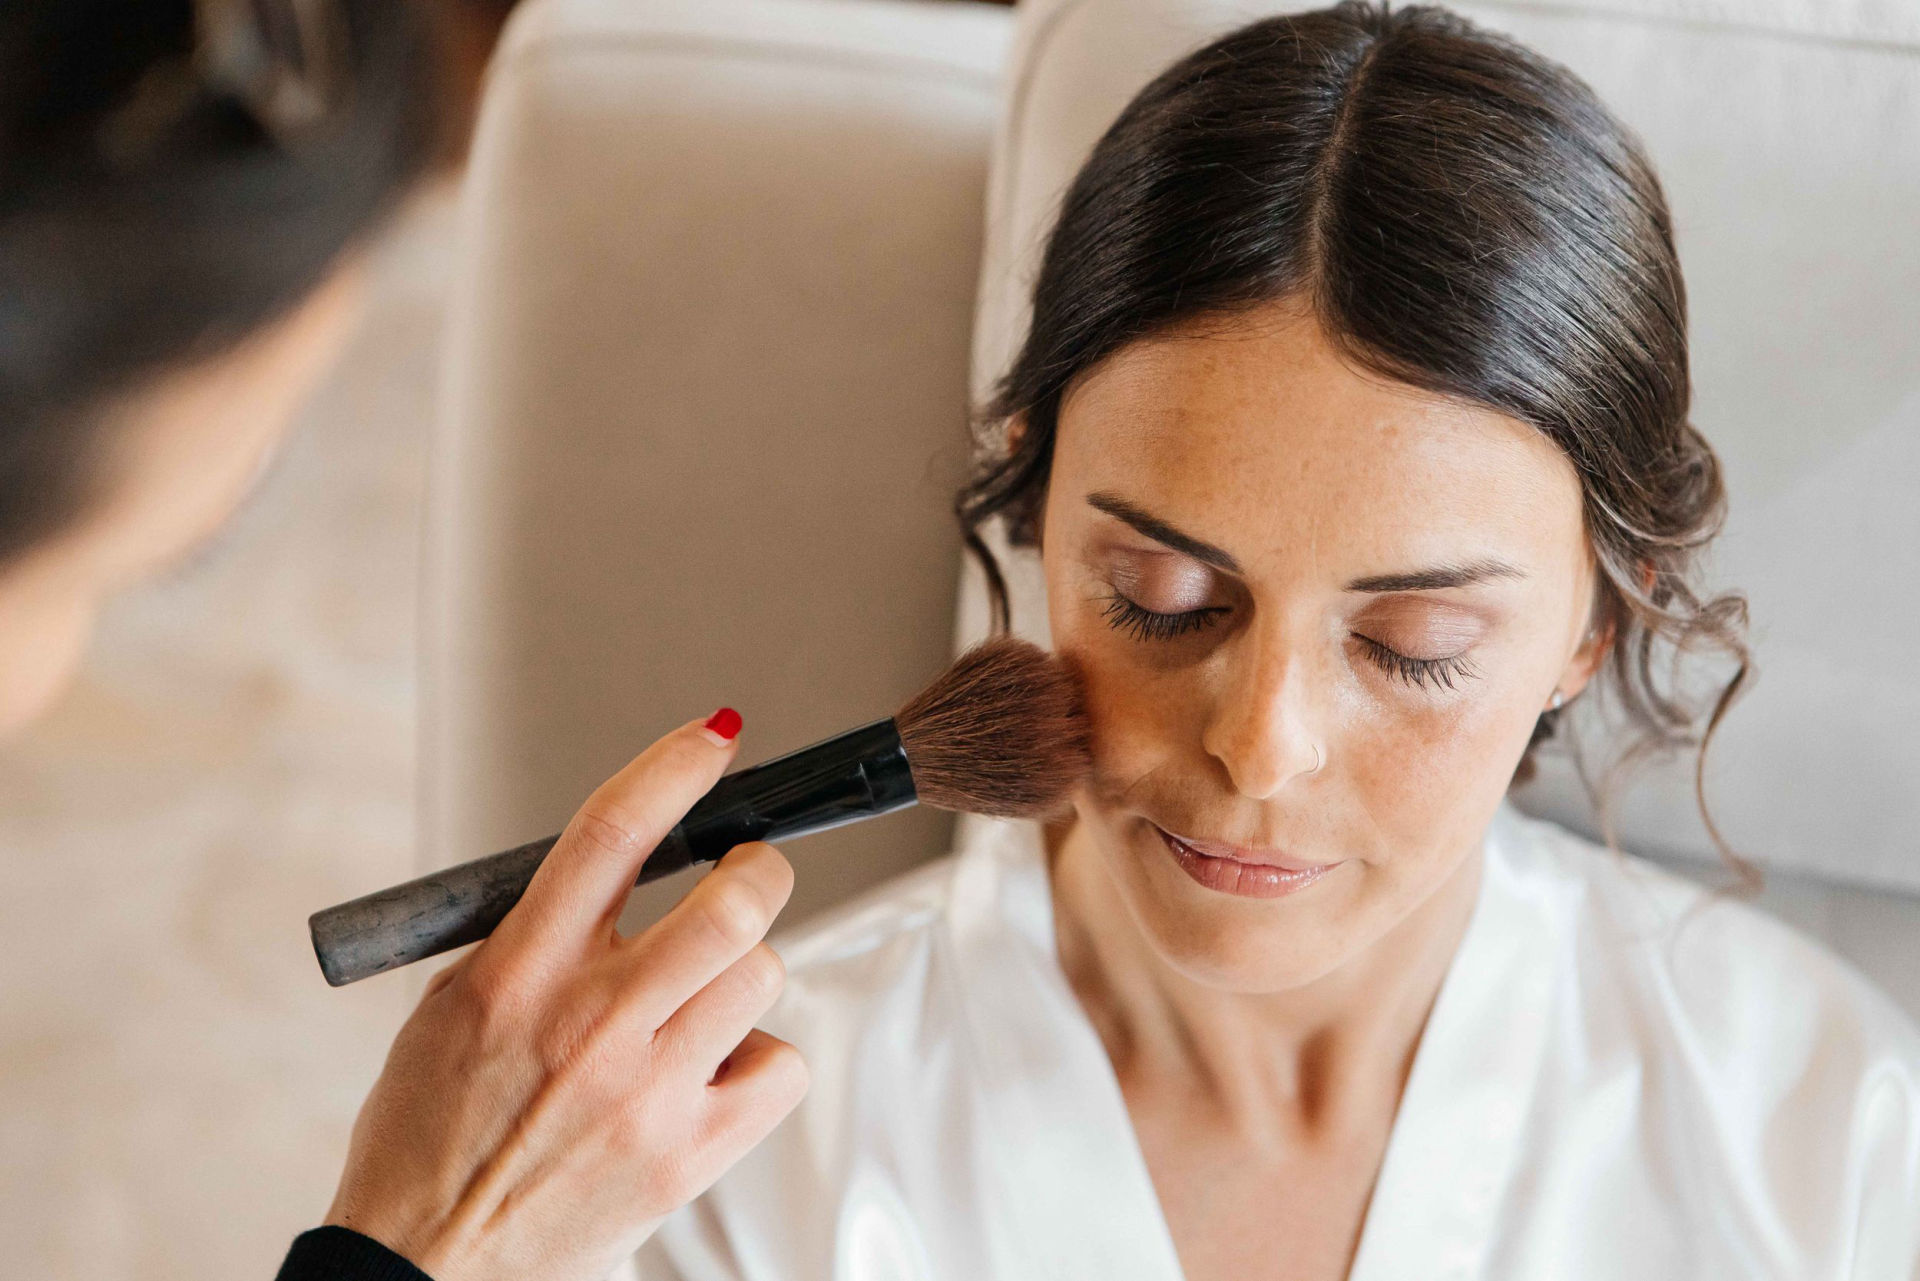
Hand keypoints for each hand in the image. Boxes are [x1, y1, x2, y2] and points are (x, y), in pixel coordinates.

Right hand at [323, 715, 807, 1280]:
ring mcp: (649, 1091)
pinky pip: (781, 1066)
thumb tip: (616, 877)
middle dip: (759, 867)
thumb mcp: (449, 1009)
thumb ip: (532, 937)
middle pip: (732, 902)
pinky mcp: (689, 1155)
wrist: (427, 1270)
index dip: (675, 767)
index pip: (612, 832)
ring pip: (763, 973)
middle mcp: (592, 1023)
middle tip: (749, 871)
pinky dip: (761, 1058)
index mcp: (519, 973)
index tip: (714, 737)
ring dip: (747, 968)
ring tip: (704, 999)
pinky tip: (713, 1072)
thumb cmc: (429, 1140)